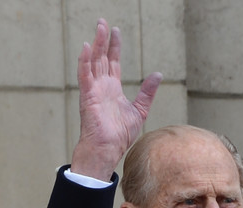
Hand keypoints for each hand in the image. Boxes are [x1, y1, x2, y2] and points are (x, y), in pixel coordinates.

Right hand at [70, 18, 161, 179]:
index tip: (116, 31)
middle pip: (102, 57)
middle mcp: (101, 87)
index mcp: (112, 89)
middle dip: (103, 39)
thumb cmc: (119, 136)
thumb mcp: (139, 111)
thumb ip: (147, 92)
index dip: (114, 46)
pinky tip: (87, 47)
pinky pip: (85, 75)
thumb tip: (158, 74)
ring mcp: (93, 90)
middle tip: (103, 22)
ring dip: (96, 44)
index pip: (112, 62)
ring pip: (93, 62)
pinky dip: (84, 61)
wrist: (107, 150)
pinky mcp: (87, 96)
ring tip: (99, 28)